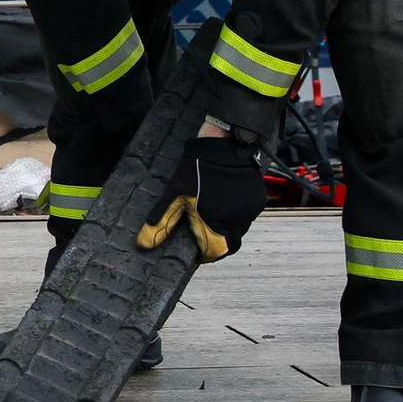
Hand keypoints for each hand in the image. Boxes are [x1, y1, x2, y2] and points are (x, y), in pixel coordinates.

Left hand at [136, 136, 263, 261]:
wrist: (223, 146)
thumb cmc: (195, 170)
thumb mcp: (175, 194)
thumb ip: (162, 221)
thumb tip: (144, 244)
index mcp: (216, 225)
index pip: (214, 253)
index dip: (205, 255)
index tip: (198, 253)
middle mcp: (237, 222)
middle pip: (231, 246)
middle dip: (219, 247)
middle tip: (207, 241)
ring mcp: (249, 212)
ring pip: (241, 231)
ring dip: (229, 232)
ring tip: (214, 223)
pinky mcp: (258, 201)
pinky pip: (248, 217)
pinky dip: (238, 217)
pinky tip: (226, 207)